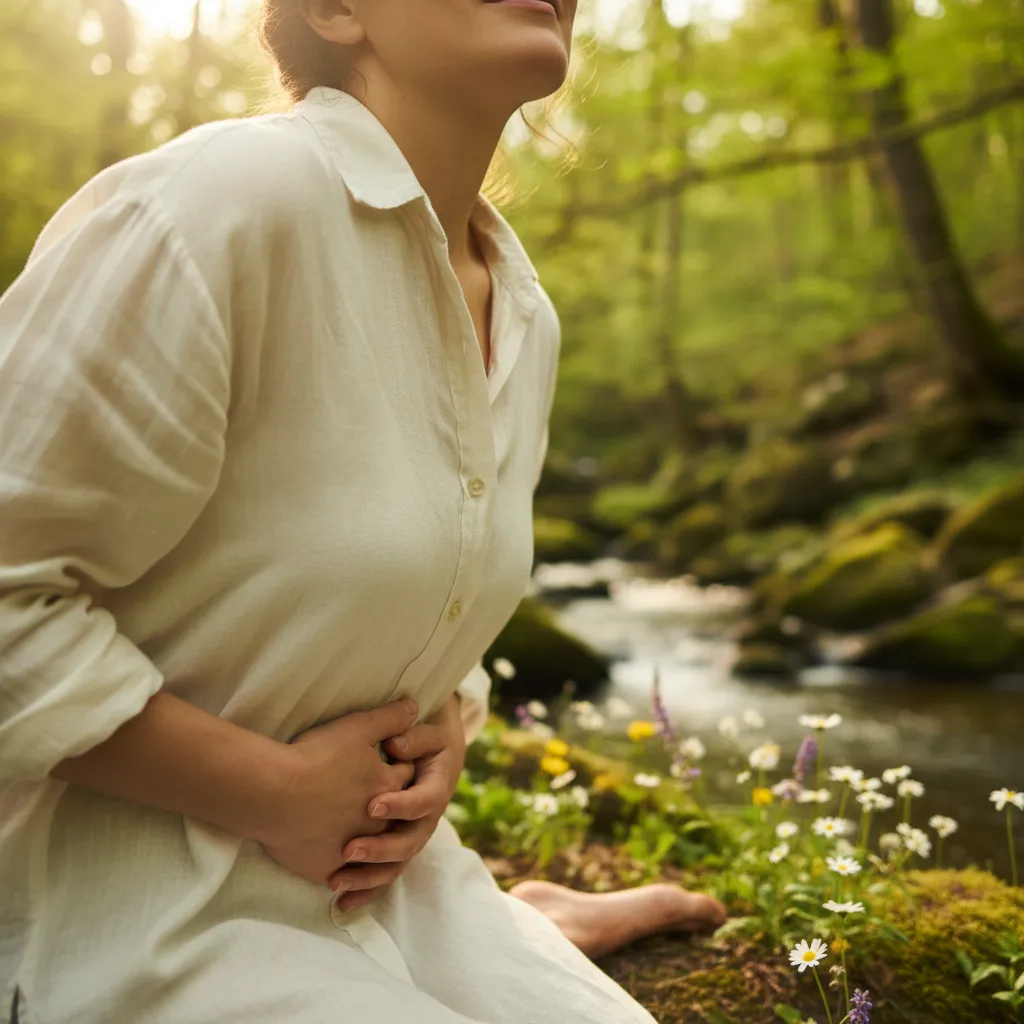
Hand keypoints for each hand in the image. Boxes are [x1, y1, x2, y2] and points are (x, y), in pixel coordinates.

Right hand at [257, 699, 419, 887]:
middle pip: (392, 818)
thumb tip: (416, 706)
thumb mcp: (357, 727)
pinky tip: (339, 878)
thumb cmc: (315, 756)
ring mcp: (352, 851)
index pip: (405, 777)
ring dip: (370, 850)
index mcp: (387, 788)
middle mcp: (376, 823)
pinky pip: (340, 879)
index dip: (399, 768)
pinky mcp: (326, 869)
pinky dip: (343, 878)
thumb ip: (390, 718)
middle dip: (391, 811)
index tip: (392, 764)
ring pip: (370, 855)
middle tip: (380, 806)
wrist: (271, 793)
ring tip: (362, 846)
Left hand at [329, 694, 465, 911]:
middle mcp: (426, 821)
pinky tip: (341, 905)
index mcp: (436, 789)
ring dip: (368, 877)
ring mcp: (411, 839)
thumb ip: (413, 737)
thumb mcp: (426, 734)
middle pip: (409, 843)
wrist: (432, 759)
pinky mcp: (395, 852)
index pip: (423, 801)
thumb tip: (395, 744)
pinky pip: (383, 877)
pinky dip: (364, 892)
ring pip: (395, 866)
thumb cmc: (424, 743)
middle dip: (379, 850)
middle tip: (349, 850)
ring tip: (338, 881)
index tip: (371, 807)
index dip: (400, 805)